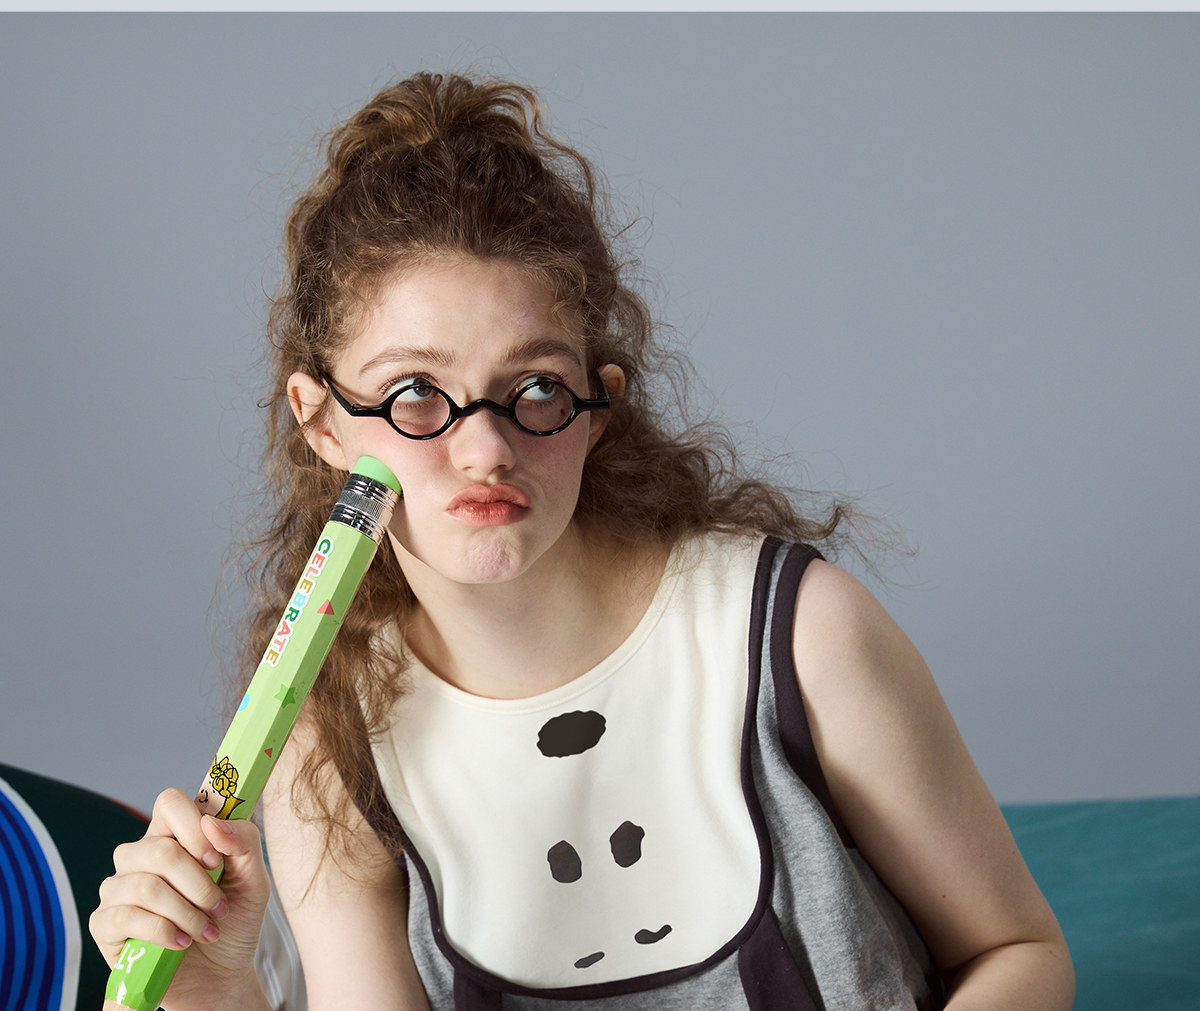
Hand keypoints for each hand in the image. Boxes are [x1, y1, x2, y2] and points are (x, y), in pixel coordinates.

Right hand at [90, 787, 270, 1008]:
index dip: (192, 825)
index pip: (170, 802)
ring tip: (205, 930)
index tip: (216, 859)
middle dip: (198, 884)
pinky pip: (124, 917)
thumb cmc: (234, 921)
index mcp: (175, 835)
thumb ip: (243, 843)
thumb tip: (213, 823)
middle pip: (158, 847)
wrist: (221, 976)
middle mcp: (140, 856)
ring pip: (145, 885)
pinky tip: (181, 943)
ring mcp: (119, 889)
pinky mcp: (105, 924)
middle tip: (218, 907)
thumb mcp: (254, 880)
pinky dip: (162, 932)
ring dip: (186, 912)